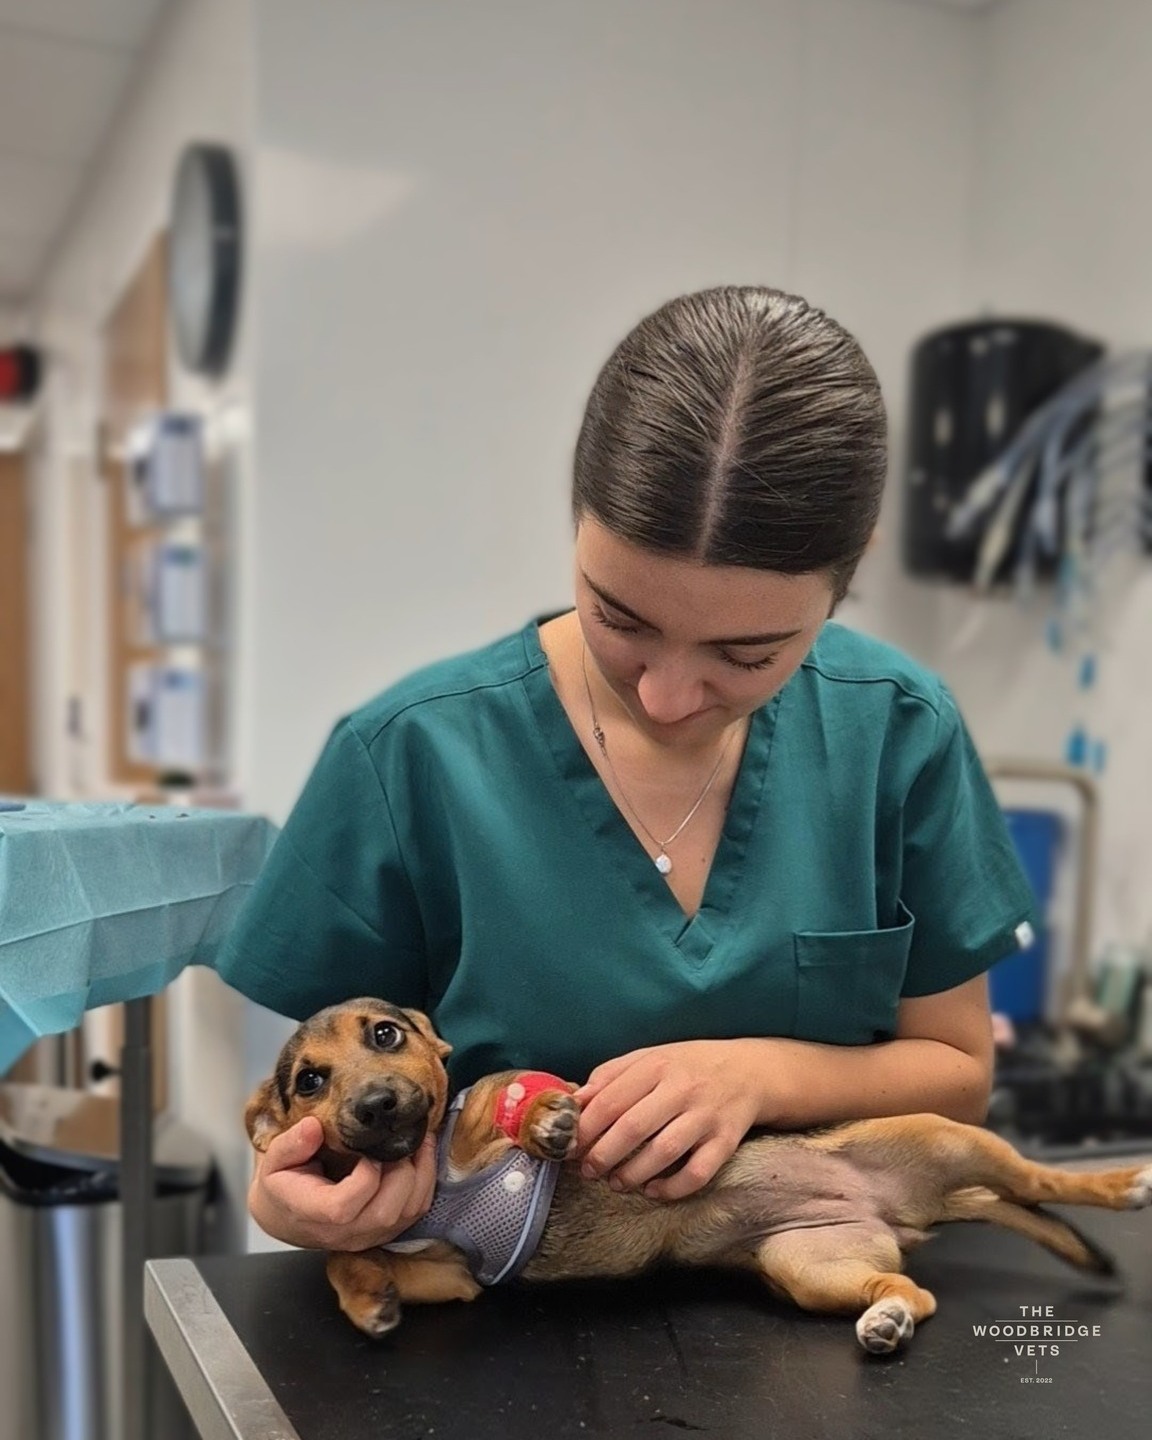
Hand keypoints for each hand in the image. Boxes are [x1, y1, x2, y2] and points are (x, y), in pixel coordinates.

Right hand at [249, 1116, 436, 1250]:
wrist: (287, 1214)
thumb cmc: (283, 1184)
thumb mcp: (274, 1160)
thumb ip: (290, 1144)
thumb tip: (312, 1127)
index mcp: (313, 1214)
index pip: (344, 1207)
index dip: (365, 1176)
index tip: (368, 1148)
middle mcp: (343, 1233)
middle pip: (385, 1213)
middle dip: (402, 1171)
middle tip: (402, 1139)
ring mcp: (366, 1236)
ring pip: (406, 1214)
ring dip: (420, 1175)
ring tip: (419, 1140)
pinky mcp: (383, 1232)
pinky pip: (414, 1213)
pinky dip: (425, 1183)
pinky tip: (421, 1155)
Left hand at [574, 1041, 763, 1200]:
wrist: (749, 1071)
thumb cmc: (688, 1067)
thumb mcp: (649, 1057)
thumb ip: (610, 1076)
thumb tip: (574, 1101)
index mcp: (657, 1065)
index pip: (612, 1099)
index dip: (585, 1127)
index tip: (570, 1146)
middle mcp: (682, 1089)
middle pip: (634, 1127)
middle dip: (603, 1155)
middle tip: (588, 1171)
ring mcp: (706, 1116)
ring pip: (664, 1152)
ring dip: (632, 1174)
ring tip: (615, 1183)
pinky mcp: (726, 1141)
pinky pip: (698, 1173)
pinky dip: (672, 1188)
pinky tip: (652, 1190)